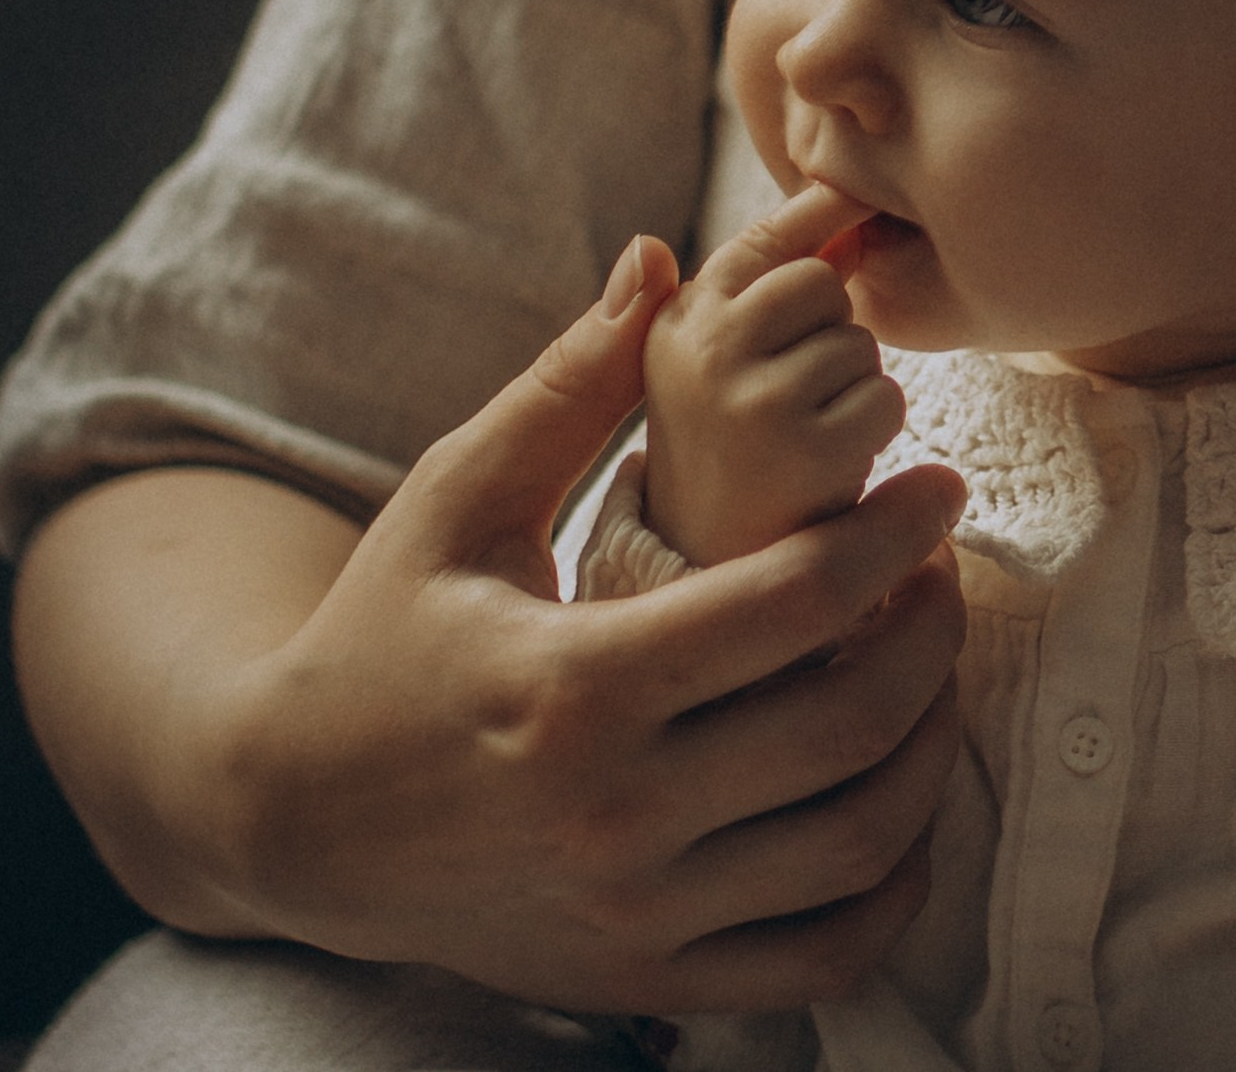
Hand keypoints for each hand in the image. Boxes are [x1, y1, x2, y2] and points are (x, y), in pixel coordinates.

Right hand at [220, 237, 968, 1011]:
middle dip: (933, 635)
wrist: (288, 824)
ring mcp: (638, 910)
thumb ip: (570, 386)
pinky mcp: (648, 976)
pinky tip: (899, 804)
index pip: (794, 606)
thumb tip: (662, 259)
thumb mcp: (455, 501)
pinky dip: (891, 887)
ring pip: (858, 842)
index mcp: (573, 683)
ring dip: (932, 748)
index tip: (941, 491)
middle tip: (947, 574)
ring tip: (933, 671)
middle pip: (849, 724)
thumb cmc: (380, 637)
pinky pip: (823, 954)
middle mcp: (614, 811)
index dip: (895, 539)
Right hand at [644, 184, 907, 564]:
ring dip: (854, 388)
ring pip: (859, 344)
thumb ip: (767, 284)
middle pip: (822, 283)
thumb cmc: (733, 454)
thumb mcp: (721, 361)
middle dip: (831, 331)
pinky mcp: (805, 450)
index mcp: (677, 323)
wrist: (708, 577)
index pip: (762, 241)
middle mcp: (703, 351)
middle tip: (796, 396)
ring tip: (806, 438)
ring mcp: (752, 398)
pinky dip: (874, 431)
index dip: (817, 211)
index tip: (852, 192)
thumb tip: (844, 198)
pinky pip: (885, 399)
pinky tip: (831, 465)